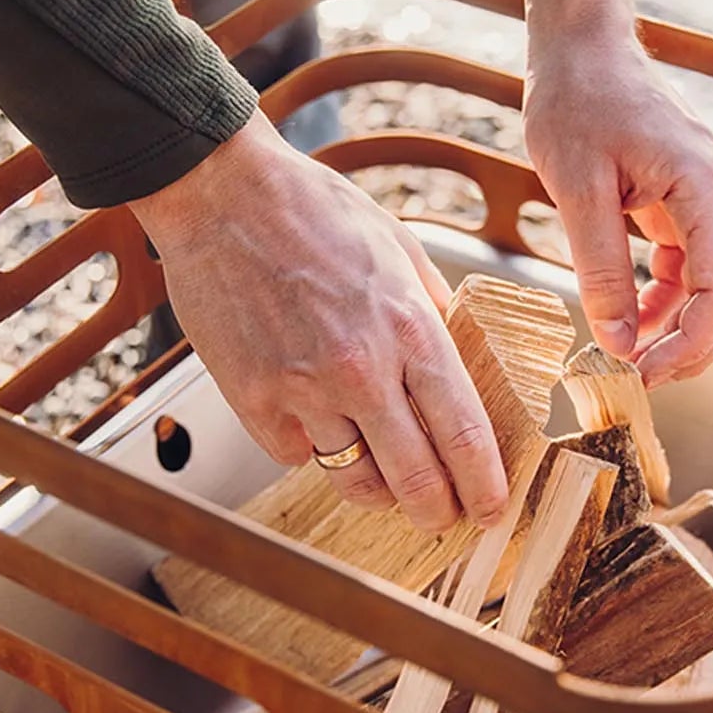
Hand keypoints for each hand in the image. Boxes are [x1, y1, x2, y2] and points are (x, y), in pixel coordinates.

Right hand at [130, 113, 506, 530]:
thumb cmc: (311, 211)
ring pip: (354, 478)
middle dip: (437, 511)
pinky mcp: (251, 401)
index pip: (463, 433)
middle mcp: (360, 369)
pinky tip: (313, 417)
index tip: (490, 507)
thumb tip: (461, 358)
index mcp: (409, 327)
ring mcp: (301, 390)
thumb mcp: (399, 250)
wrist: (221, 194)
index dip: (484, 485)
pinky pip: (296, 455)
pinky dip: (310, 448)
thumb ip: (432, 311)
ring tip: (382, 476)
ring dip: (376, 487)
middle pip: (415, 479)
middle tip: (443, 518)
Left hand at [506, 0, 712, 386]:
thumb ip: (601, 267)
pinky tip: (631, 320)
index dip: (691, 346)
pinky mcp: (694, 204)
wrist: (583, 49)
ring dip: (685, 330)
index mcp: (706, 187)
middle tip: (637, 380)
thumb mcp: (576, 189)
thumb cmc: (576, 102)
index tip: (643, 375)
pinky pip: (699, 269)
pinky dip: (672, 303)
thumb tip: (617, 340)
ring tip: (631, 358)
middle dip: (694, 349)